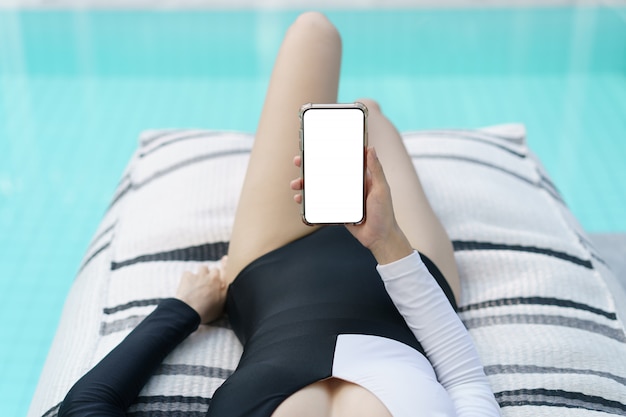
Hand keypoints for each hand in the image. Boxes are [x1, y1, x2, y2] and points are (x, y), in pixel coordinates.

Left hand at [175, 256, 227, 323]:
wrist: (188, 312)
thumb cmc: (206, 311)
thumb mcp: (221, 306)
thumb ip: (225, 294)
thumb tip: (226, 288)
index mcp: (221, 283)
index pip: (226, 269)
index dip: (225, 264)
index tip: (225, 259)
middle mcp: (211, 276)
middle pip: (214, 269)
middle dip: (212, 275)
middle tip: (208, 284)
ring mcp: (199, 275)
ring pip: (202, 268)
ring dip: (201, 274)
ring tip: (197, 284)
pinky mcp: (187, 276)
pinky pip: (188, 273)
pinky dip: (188, 278)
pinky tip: (187, 286)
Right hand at [291, 147, 411, 263]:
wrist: (380, 238)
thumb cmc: (385, 213)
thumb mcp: (381, 188)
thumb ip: (376, 169)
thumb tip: (370, 148)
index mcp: (359, 178)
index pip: (341, 162)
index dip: (328, 154)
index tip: (316, 148)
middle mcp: (348, 187)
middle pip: (326, 174)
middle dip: (310, 168)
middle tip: (298, 163)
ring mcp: (341, 200)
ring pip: (319, 189)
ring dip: (306, 185)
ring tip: (296, 185)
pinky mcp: (336, 212)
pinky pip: (320, 206)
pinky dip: (308, 203)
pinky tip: (300, 200)